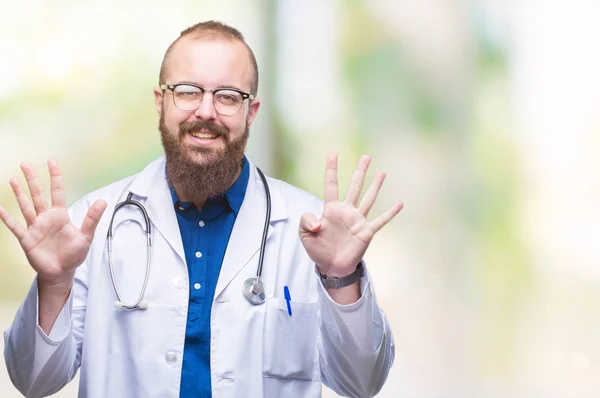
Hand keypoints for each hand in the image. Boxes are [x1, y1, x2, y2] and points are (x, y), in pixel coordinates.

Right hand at [0, 159, 106, 285]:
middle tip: (25, 163)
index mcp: (60, 215)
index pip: (56, 191)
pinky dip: (7, 218)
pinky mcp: (26, 239)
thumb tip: (103, 202)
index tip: (51, 161)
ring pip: (25, 206)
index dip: (54, 176)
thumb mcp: (86, 236)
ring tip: (13, 179)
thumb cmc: (73, 254)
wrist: (61, 272)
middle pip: (37, 194)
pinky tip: (0, 208)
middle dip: (32, 179)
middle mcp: (46, 218)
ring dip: (19, 193)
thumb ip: (92, 219)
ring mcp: (35, 227)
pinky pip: (15, 226)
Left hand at [299, 152, 402, 277]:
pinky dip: (390, 213)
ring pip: (368, 199)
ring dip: (375, 186)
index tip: (333, 154)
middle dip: (360, 171)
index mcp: (331, 209)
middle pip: (354, 187)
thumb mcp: (304, 235)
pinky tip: (399, 203)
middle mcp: (346, 211)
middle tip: (366, 156)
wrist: (331, 267)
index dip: (331, 169)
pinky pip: (380, 220)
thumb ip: (306, 222)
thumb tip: (319, 221)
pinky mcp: (367, 232)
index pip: (331, 185)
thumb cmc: (318, 249)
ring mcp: (358, 220)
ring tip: (382, 172)